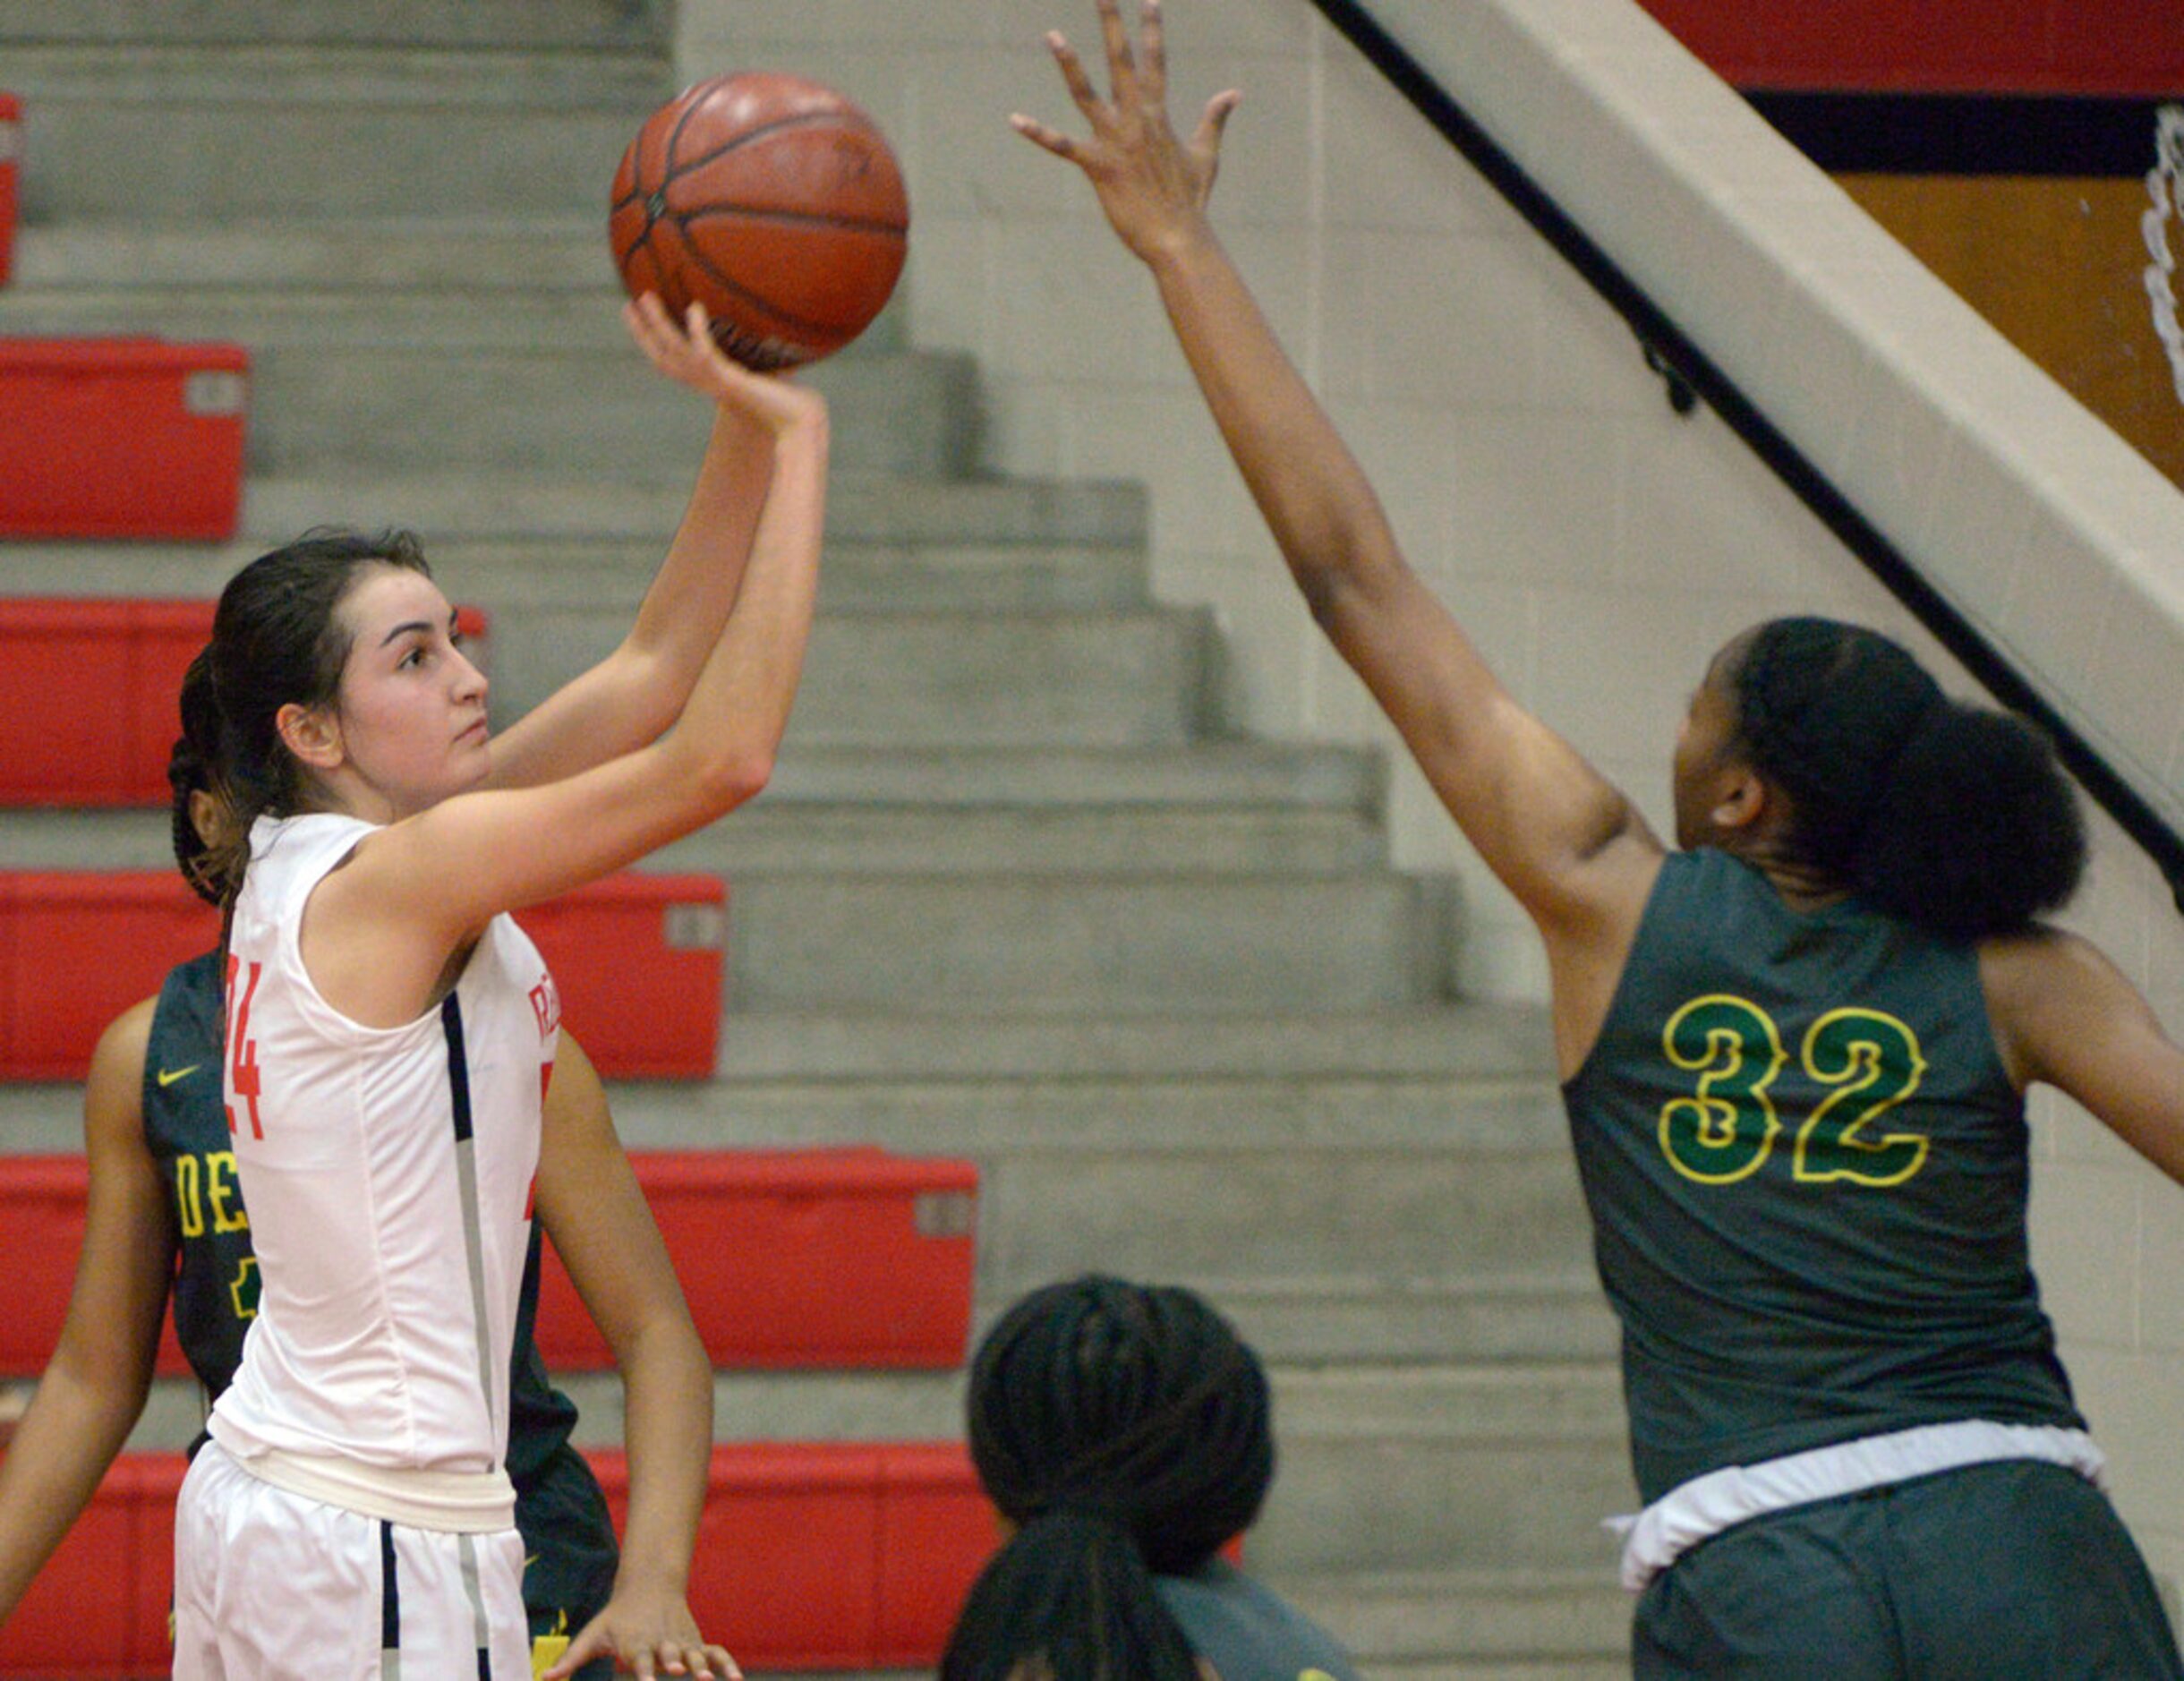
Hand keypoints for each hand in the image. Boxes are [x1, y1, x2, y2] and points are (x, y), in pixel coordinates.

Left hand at [541, 1583, 739, 1679]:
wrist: (649, 1586)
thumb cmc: (616, 1619)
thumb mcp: (592, 1635)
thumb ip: (570, 1659)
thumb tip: (543, 1679)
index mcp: (636, 1643)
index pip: (641, 1660)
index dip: (646, 1672)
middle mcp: (662, 1643)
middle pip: (671, 1655)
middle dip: (678, 1665)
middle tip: (682, 1673)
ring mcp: (682, 1643)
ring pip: (696, 1655)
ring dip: (704, 1667)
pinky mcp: (696, 1643)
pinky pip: (716, 1654)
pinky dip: (727, 1666)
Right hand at [623, 292, 826, 437]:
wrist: (801, 423)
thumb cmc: (789, 400)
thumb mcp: (764, 370)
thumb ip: (755, 352)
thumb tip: (763, 324)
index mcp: (710, 383)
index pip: (670, 362)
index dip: (651, 341)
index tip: (639, 317)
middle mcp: (707, 384)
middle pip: (662, 358)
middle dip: (642, 332)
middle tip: (628, 303)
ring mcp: (716, 383)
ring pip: (676, 352)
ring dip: (659, 325)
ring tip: (646, 297)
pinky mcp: (731, 381)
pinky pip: (707, 354)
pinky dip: (698, 332)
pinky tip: (694, 309)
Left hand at [1009, 0, 1240, 264]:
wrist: (1178, 238)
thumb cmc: (1191, 200)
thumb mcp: (1206, 155)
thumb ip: (1214, 120)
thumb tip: (1234, 93)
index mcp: (1158, 116)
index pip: (1155, 62)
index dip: (1151, 29)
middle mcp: (1136, 121)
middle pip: (1121, 62)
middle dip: (1112, 25)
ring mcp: (1116, 142)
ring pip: (1088, 94)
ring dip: (1070, 64)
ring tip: (1053, 34)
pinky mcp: (1099, 166)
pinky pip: (1063, 146)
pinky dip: (1039, 134)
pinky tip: (1015, 119)